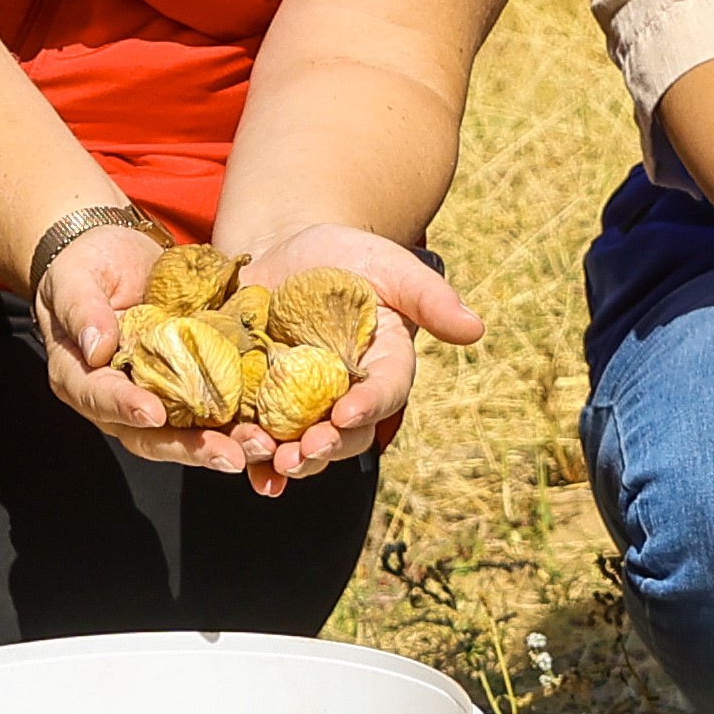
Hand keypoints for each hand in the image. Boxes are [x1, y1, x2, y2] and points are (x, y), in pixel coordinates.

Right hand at [30, 217, 247, 473]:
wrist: (120, 255)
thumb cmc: (87, 266)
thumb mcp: (73, 279)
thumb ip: (81, 309)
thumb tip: (96, 348)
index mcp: (82, 378)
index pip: (99, 398)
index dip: (124, 407)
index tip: (152, 414)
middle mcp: (120, 399)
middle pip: (151, 435)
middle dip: (190, 448)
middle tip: (229, 456)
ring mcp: (159, 396)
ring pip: (189, 432)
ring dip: (226, 444)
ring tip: (261, 448)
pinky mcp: (192, 385)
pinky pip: (217, 410)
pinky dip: (244, 423)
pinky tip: (273, 429)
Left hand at [196, 222, 482, 498]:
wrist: (282, 249)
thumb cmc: (344, 255)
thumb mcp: (388, 264)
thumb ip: (428, 296)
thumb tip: (475, 330)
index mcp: (383, 367)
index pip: (384, 393)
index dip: (368, 406)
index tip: (347, 411)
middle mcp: (345, 396)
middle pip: (344, 436)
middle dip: (325, 446)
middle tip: (304, 450)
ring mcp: (300, 405)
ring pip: (300, 447)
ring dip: (285, 459)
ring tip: (266, 454)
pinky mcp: (258, 405)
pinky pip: (257, 440)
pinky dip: (249, 459)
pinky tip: (238, 463)